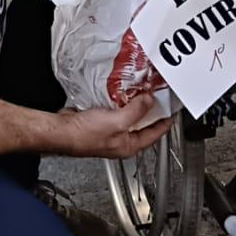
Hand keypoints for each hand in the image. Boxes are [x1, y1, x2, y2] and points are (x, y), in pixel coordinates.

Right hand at [52, 94, 173, 159]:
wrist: (61, 131)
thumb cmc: (85, 135)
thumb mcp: (117, 121)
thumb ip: (137, 111)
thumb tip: (150, 100)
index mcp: (129, 145)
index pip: (155, 134)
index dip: (166, 122)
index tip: (173, 111)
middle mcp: (121, 140)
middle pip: (142, 123)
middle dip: (150, 109)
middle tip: (158, 94)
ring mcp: (110, 130)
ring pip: (129, 115)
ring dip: (134, 102)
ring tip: (142, 89)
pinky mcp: (100, 121)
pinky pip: (116, 109)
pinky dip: (120, 100)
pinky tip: (121, 90)